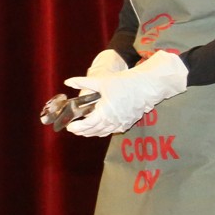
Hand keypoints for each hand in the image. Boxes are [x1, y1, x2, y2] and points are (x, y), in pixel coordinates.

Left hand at [64, 50, 188, 137]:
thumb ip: (82, 82)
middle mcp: (113, 121)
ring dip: (93, 133)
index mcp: (104, 112)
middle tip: (74, 129)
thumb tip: (67, 82)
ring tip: (84, 131)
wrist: (147, 86)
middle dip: (83, 131)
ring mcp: (121, 123)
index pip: (87, 125)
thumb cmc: (124, 83)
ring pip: (104, 132)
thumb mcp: (101, 81)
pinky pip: (113, 130)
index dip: (77, 127)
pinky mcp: (128, 122)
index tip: (70, 126)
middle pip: (94, 131)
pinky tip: (100, 129)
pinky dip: (104, 131)